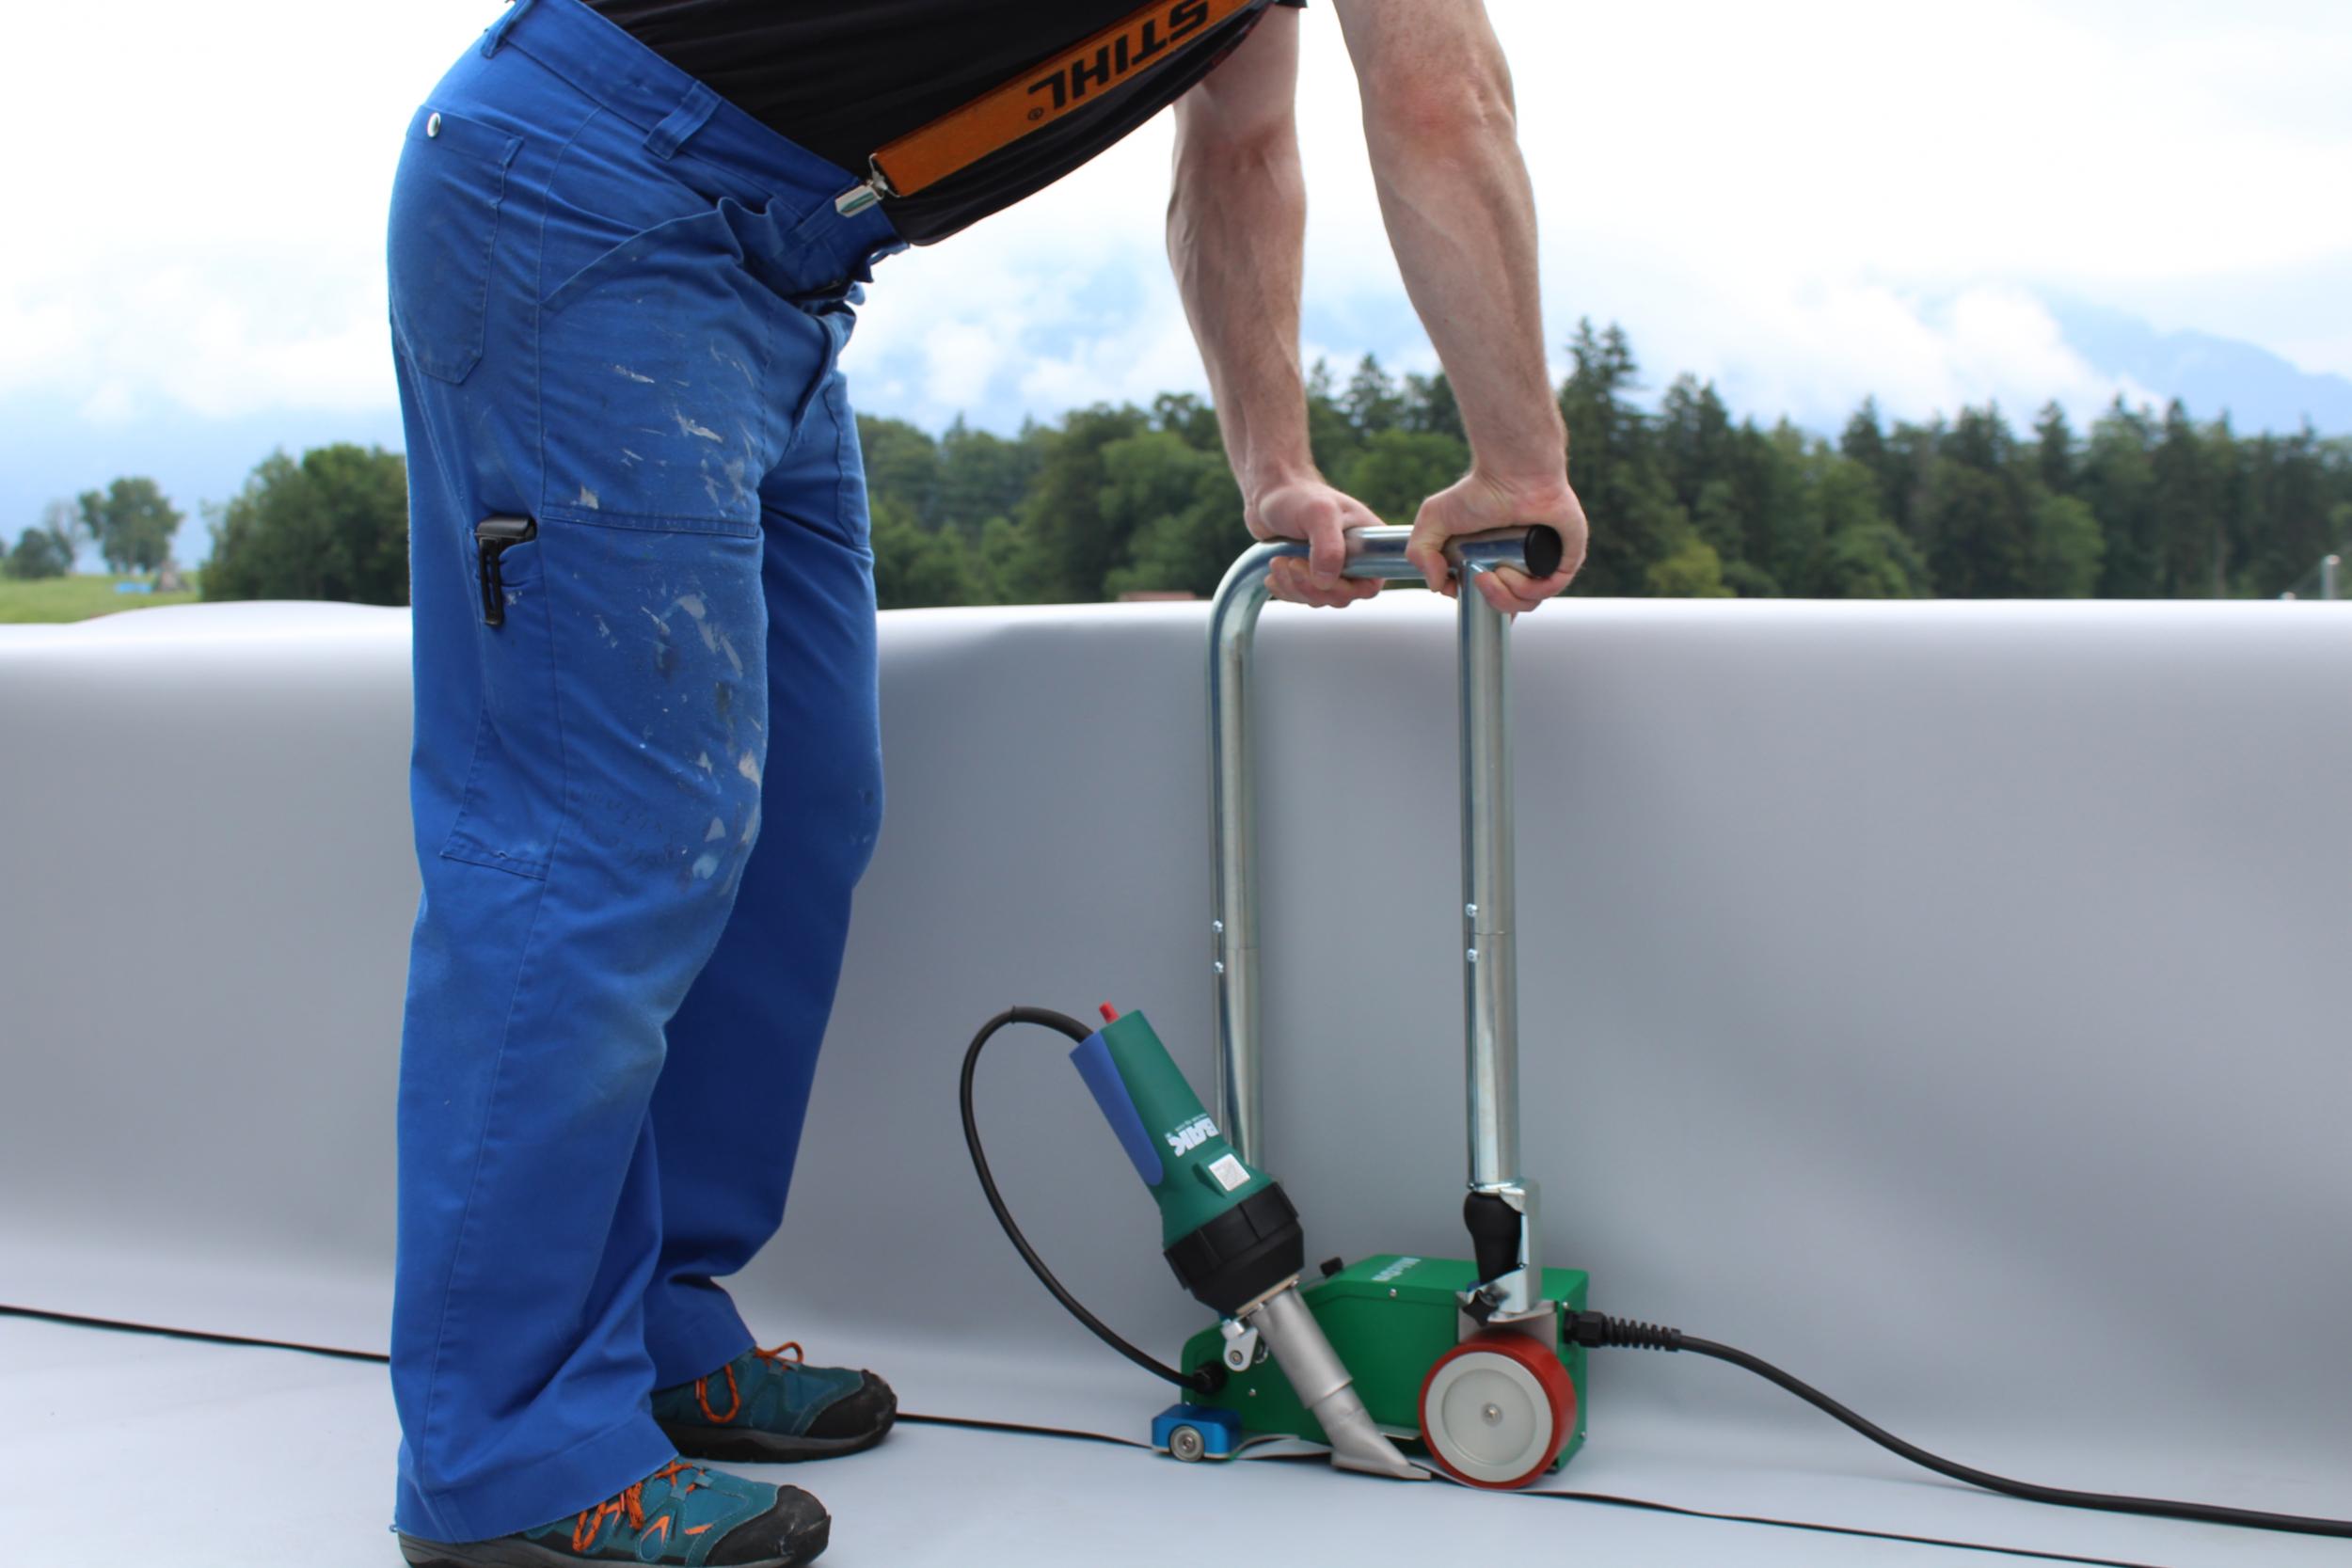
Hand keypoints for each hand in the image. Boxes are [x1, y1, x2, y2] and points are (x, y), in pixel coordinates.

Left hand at [1247, 476, 1387, 608]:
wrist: (1270, 493)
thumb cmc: (1299, 496)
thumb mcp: (1319, 513)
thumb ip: (1328, 547)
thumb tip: (1326, 583)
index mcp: (1369, 545)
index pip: (1370, 585)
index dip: (1345, 589)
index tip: (1320, 575)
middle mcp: (1354, 560)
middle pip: (1341, 597)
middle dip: (1312, 587)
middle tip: (1291, 562)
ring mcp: (1331, 569)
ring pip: (1319, 599)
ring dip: (1294, 586)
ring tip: (1277, 561)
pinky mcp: (1310, 575)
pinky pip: (1301, 597)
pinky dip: (1285, 589)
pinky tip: (1273, 573)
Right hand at [1404, 470, 1589, 614]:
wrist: (1511, 472)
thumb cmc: (1479, 489)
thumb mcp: (1434, 520)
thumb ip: (1420, 552)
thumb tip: (1437, 585)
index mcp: (1497, 561)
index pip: (1493, 598)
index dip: (1478, 603)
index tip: (1459, 589)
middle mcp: (1523, 565)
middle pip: (1511, 605)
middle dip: (1492, 602)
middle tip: (1478, 578)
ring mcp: (1546, 562)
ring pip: (1530, 601)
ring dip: (1507, 597)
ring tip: (1494, 573)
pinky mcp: (1567, 555)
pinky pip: (1552, 586)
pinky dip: (1530, 589)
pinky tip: (1511, 572)